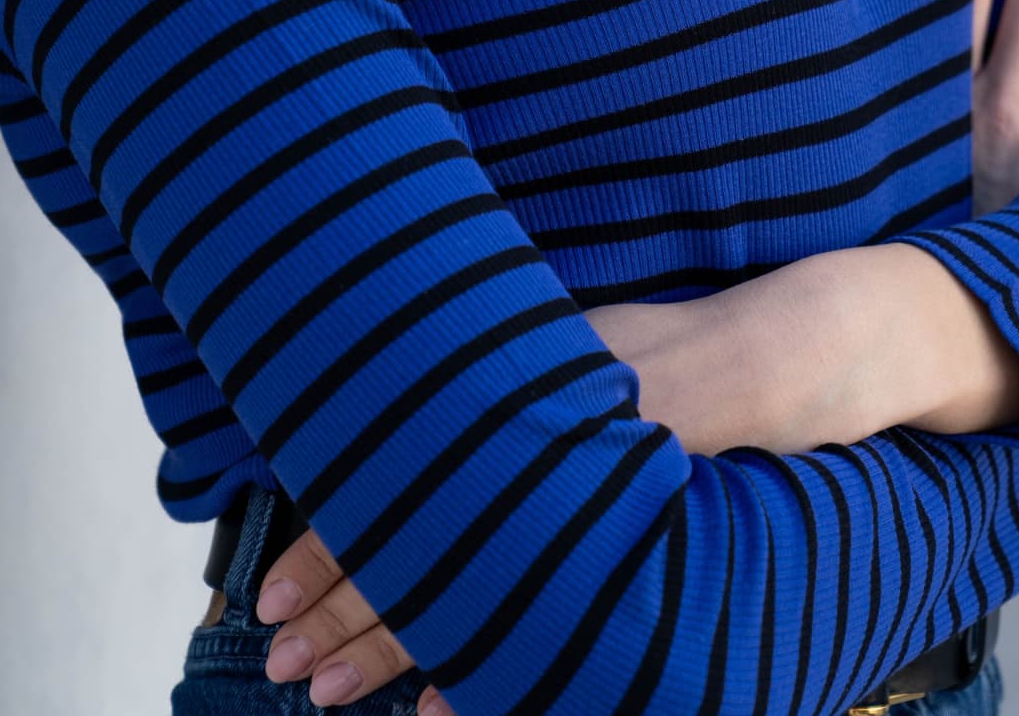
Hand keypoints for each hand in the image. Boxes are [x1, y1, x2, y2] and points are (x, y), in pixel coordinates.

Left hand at [248, 298, 735, 708]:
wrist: (749, 370)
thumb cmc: (642, 349)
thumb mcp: (548, 340)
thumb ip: (475, 380)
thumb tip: (380, 403)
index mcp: (488, 417)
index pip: (379, 498)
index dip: (319, 551)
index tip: (268, 593)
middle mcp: (515, 477)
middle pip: (403, 564)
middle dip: (335, 619)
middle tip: (280, 663)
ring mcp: (559, 528)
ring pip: (450, 607)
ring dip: (385, 655)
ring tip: (326, 692)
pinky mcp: (603, 564)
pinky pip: (524, 635)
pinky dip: (475, 676)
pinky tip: (432, 710)